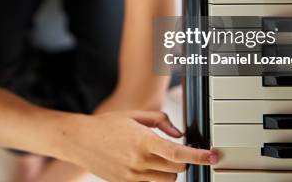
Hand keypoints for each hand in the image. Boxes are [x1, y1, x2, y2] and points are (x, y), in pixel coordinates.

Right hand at [65, 110, 217, 181]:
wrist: (79, 140)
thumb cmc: (106, 125)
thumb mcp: (134, 115)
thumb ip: (161, 121)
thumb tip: (179, 134)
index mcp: (143, 141)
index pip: (179, 154)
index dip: (199, 156)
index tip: (212, 156)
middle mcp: (139, 161)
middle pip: (177, 170)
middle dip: (182, 161)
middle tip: (177, 150)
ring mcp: (132, 176)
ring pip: (167, 181)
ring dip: (170, 170)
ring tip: (158, 156)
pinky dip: (155, 177)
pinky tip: (146, 164)